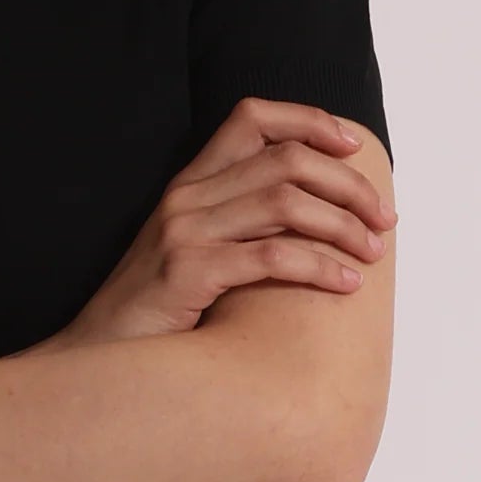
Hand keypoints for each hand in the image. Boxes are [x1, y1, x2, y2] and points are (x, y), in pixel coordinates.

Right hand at [51, 100, 395, 348]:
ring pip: (287, 202)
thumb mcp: (194, 258)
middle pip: (286, 160)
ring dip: (343, 226)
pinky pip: (272, 256)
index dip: (310, 121)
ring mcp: (183, 232)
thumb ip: (238, 229)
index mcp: (189, 185)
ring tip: (372, 253)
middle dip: (349, 186)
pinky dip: (319, 266)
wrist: (95, 364)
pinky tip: (344, 284)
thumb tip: (312, 221)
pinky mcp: (188, 272)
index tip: (354, 146)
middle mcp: (186, 197)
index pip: (252, 117)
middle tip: (385, 220)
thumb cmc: (155, 321)